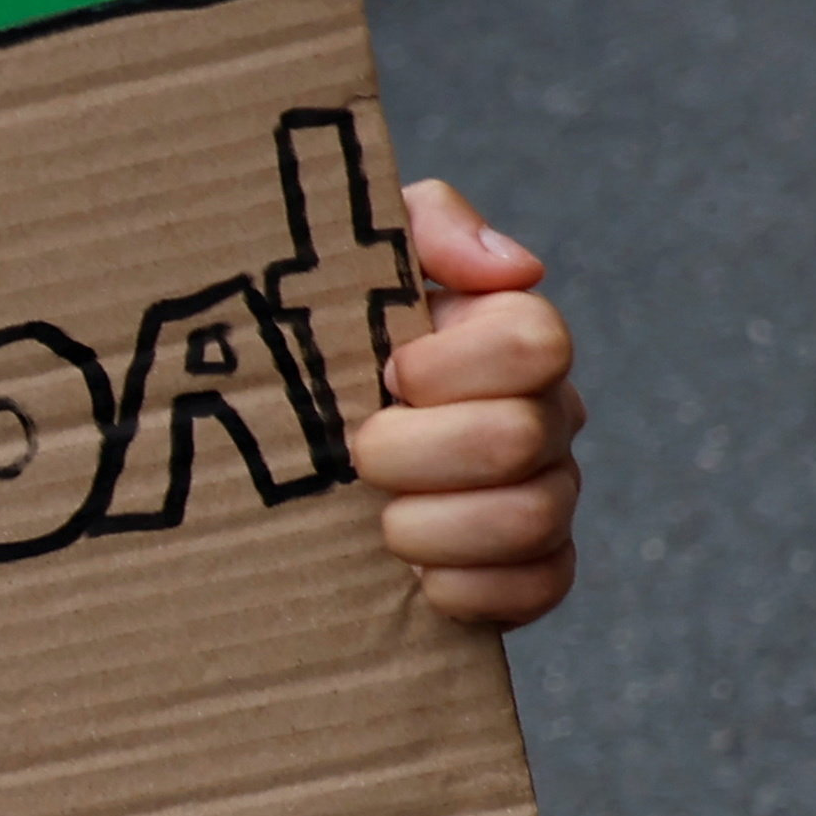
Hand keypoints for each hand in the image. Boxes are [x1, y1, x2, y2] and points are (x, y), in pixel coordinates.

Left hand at [348, 178, 583, 628]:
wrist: (269, 438)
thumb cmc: (313, 341)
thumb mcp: (352, 258)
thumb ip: (426, 224)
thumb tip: (512, 268)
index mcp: (509, 338)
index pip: (534, 342)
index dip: (448, 367)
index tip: (384, 374)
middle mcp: (546, 414)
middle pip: (520, 439)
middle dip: (413, 452)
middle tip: (357, 455)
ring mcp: (547, 494)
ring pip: (531, 517)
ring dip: (428, 524)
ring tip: (375, 518)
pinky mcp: (531, 572)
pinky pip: (537, 589)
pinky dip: (466, 590)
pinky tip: (412, 576)